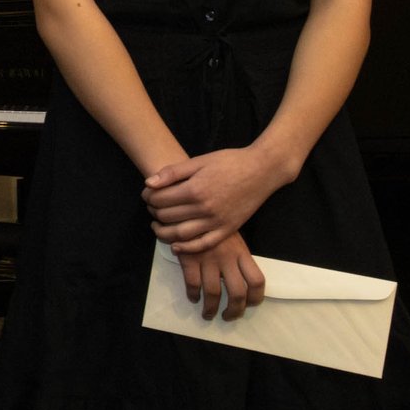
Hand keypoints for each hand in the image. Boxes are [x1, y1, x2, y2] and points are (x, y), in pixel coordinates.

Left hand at [144, 145, 284, 253]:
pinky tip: (176, 245)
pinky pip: (204, 244)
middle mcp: (204, 209)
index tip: (147, 194)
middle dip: (154, 211)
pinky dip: (187, 248)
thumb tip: (148, 183)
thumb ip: (173, 172)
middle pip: (168, 217)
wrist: (263, 169)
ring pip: (181, 234)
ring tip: (157, 225)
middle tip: (151, 207)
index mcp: (195, 190)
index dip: (148, 197)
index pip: (160, 199)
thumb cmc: (231, 162)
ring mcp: (217, 221)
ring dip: (163, 232)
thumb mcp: (200, 161)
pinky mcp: (228, 229)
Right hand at [180, 232, 267, 320]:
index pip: (257, 281)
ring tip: (208, 314)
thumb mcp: (232, 238)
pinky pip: (193, 284)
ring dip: (211, 309)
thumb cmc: (212, 226)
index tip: (249, 305)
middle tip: (228, 317)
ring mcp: (208, 259)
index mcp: (241, 253)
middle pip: (238, 293)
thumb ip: (237, 257)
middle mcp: (227, 258)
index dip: (255, 298)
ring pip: (213, 293)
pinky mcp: (189, 259)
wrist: (190, 210)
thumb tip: (242, 282)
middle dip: (234, 311)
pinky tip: (194, 298)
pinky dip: (193, 295)